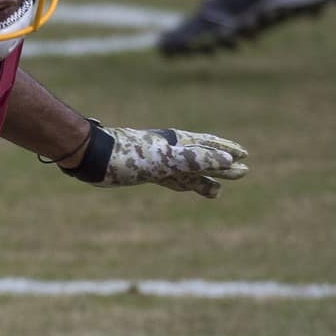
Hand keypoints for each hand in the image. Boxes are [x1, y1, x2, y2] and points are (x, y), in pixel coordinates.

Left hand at [64, 122, 249, 197]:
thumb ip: (196, 159)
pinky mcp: (143, 172)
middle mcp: (170, 150)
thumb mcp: (166, 159)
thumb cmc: (127, 155)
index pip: (209, 147)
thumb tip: (229, 160)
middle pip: (202, 159)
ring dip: (203, 180)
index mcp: (178, 143)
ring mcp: (157, 162)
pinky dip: (182, 184)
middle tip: (242, 172)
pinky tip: (186, 188)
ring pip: (187, 172)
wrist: (92, 157)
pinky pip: (169, 179)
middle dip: (221, 166)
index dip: (227, 151)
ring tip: (218, 191)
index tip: (244, 155)